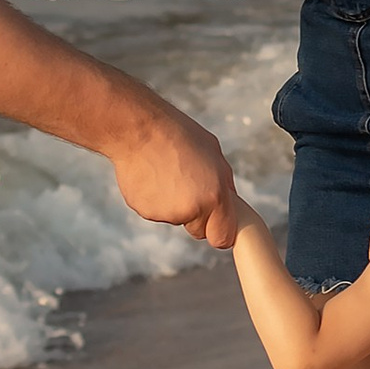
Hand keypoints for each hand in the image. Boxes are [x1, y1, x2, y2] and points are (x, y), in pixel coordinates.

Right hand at [110, 99, 238, 247]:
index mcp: (214, 197)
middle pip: (198, 230)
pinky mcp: (144, 211)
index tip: (216, 224)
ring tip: (166, 173)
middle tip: (187, 186)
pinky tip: (151, 176)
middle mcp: (191, 210)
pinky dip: (154, 199)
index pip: (222, 238)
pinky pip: (155, 211)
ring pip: (175, 219)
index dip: (220, 230)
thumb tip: (230, 202)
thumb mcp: (214, 154)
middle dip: (196, 216)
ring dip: (173, 204)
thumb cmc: (179, 136)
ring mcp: (165, 214)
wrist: (139, 130)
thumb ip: (224, 184)